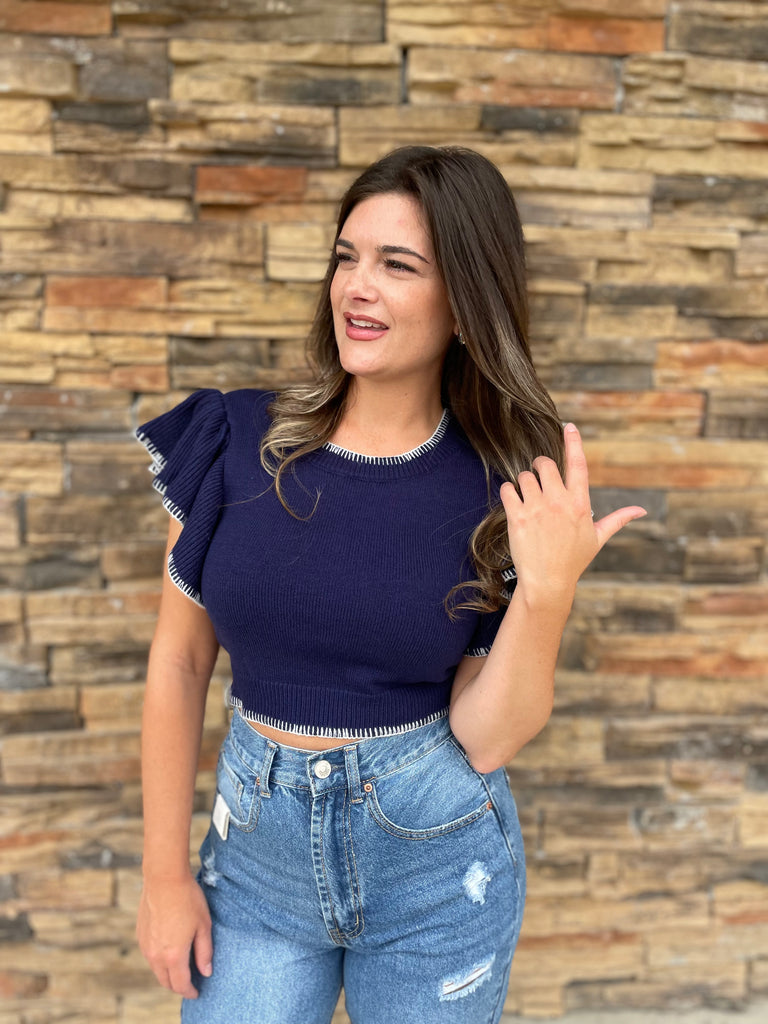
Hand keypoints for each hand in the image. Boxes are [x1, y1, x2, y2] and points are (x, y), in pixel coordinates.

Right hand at [137, 874, 212, 998]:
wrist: (164, 878)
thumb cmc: (187, 899)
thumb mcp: (203, 925)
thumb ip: (205, 952)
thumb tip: (206, 972)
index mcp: (173, 955)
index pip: (181, 984)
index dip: (190, 991)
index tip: (197, 992)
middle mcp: (156, 955)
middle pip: (166, 981)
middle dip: (178, 986)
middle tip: (190, 982)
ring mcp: (145, 946)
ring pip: (156, 970)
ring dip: (168, 973)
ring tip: (182, 967)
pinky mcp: (140, 935)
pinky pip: (150, 956)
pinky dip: (160, 960)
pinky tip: (170, 950)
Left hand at [499, 422, 645, 601]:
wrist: (548, 583)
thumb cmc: (573, 561)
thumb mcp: (598, 539)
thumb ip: (618, 519)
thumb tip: (641, 511)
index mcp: (580, 504)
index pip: (578, 465)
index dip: (573, 443)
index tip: (568, 426)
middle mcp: (559, 502)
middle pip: (545, 464)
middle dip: (540, 465)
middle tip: (538, 474)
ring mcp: (537, 508)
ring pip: (524, 476)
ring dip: (524, 482)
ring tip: (527, 497)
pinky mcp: (517, 517)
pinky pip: (508, 489)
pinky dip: (509, 492)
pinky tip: (513, 503)